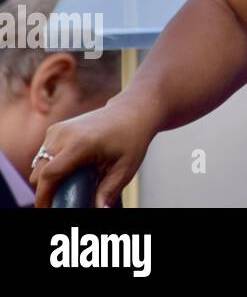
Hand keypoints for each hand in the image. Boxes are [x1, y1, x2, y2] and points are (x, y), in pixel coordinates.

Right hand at [30, 98, 157, 207]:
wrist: (132, 112)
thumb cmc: (131, 139)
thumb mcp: (125, 168)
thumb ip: (108, 192)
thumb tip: (100, 211)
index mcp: (80, 144)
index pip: (50, 175)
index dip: (43, 197)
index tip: (48, 210)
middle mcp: (63, 134)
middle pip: (39, 173)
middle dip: (47, 190)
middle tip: (65, 200)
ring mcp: (57, 130)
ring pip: (39, 165)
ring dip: (49, 178)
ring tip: (73, 181)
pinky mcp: (55, 129)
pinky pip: (43, 155)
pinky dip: (51, 165)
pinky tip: (73, 168)